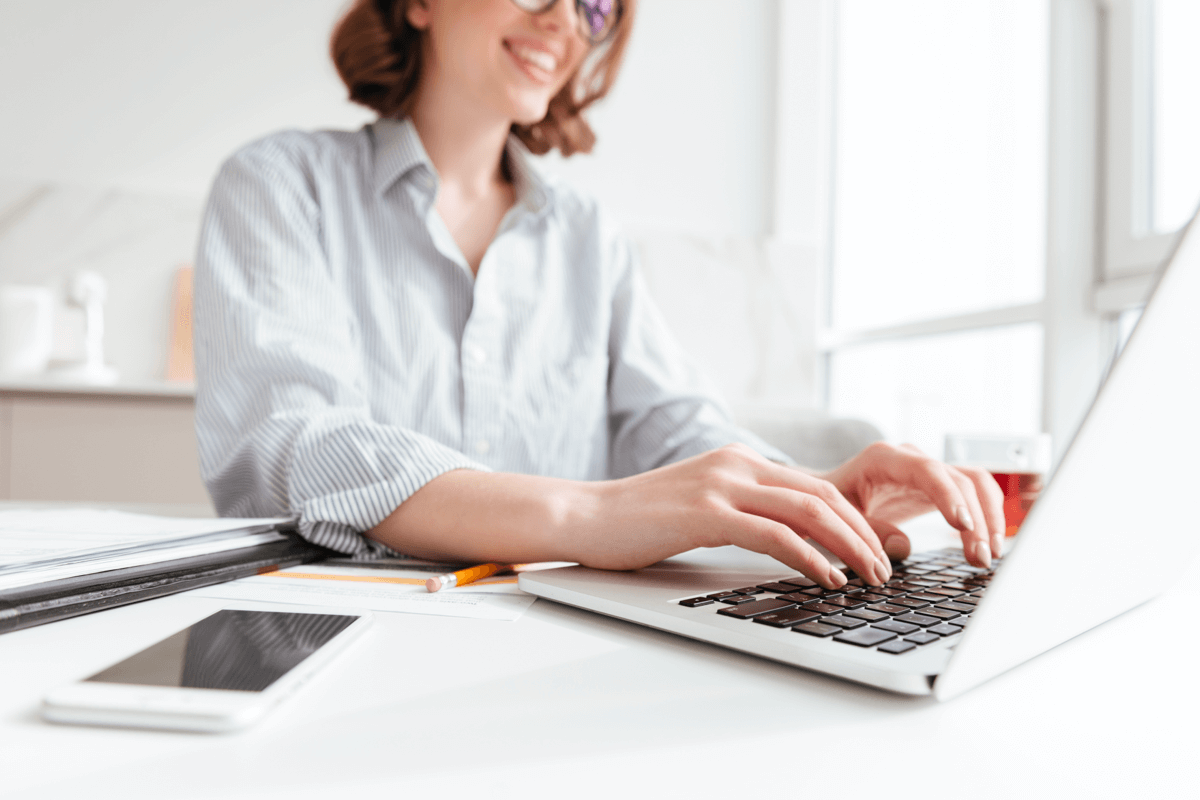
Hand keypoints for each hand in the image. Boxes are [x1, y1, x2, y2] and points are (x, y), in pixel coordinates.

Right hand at [582, 444, 892, 587]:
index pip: (816, 487)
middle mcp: (737, 464)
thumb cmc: (640, 522)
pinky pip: (774, 534)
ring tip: (869, 578)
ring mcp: (722, 485)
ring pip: (808, 511)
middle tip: (886, 569)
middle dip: (864, 535)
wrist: (585, 516)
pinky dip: (810, 558)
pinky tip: (827, 579)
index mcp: (740, 461)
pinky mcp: (706, 513)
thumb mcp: (702, 508)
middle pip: (823, 495)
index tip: (876, 552)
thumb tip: (790, 543)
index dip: (855, 521)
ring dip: (849, 547)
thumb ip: (744, 512)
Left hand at [819, 442, 1005, 568]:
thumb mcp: (840, 517)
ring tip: (987, 556)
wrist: (828, 494)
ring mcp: (928, 470)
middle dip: (975, 519)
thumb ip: (868, 530)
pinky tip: (986, 545)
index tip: (962, 525)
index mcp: (883, 458)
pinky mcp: (938, 486)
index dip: (949, 496)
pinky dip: (985, 517)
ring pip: (974, 484)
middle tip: (979, 557)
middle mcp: (912, 458)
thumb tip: (903, 547)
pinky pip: (972, 494)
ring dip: (988, 518)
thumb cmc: (830, 504)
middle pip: (959, 479)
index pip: (927, 471)